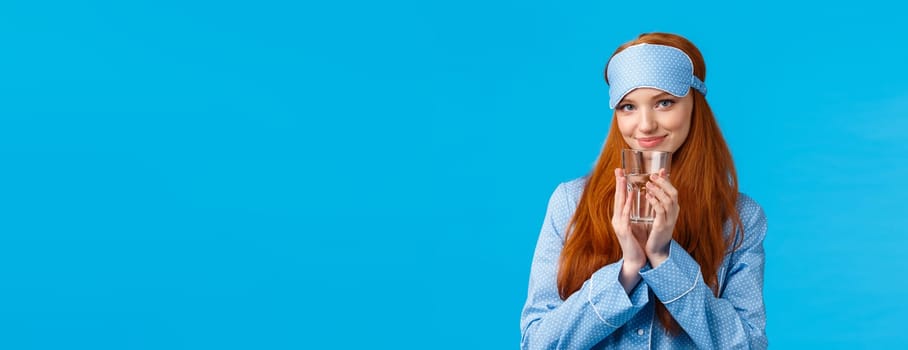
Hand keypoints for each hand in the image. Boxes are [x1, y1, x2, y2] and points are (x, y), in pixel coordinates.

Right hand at [613, 168, 646, 292]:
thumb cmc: (637, 244)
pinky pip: (626, 215)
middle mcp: (617, 219)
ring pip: (620, 204)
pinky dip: (628, 204)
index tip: (621, 172)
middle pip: (617, 198)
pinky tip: (631, 196)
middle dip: (618, 183)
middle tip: (618, 169)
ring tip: (624, 178)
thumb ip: (634, 215)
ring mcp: (619, 225)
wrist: (635, 261)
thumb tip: (637, 202)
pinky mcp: (624, 231)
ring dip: (622, 190)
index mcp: (620, 218)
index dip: (620, 185)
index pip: (620, 198)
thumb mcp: (635, 226)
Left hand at [643, 168, 679, 266]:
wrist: (656, 250)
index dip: (667, 180)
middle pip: (673, 193)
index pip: (673, 191)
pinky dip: (654, 201)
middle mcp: (674, 213)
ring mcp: (669, 220)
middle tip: (652, 175)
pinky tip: (647, 196)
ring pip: (668, 200)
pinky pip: (660, 210)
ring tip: (647, 184)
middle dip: (663, 183)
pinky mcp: (662, 226)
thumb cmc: (655, 232)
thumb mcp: (658, 215)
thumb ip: (657, 202)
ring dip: (658, 190)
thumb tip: (652, 188)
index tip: (659, 171)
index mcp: (673, 210)